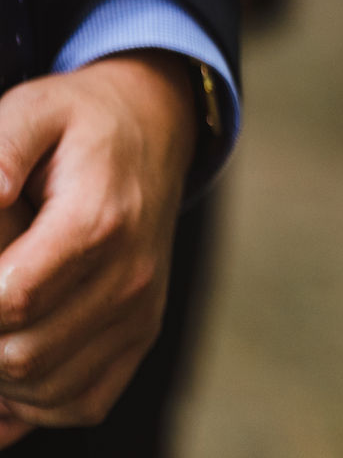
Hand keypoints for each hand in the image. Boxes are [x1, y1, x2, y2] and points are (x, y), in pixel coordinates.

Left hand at [0, 55, 196, 441]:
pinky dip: (35, 402)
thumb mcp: (33, 111)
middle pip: (23, 354)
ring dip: (0, 374)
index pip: (11, 301)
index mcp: (99, 221)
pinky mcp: (141, 333)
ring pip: (46, 389)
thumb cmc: (79, 123)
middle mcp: (130, 275)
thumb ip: (0, 150)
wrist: (155, 128)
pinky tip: (11, 365)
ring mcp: (141, 310)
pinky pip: (82, 403)